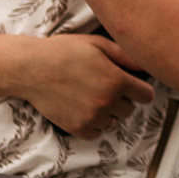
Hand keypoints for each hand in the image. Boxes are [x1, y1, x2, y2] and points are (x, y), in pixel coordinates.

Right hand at [22, 32, 153, 135]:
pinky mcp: (78, 128)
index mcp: (116, 80)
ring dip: (108, 113)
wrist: (31, 68)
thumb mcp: (98, 44)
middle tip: (104, 87)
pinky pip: (97, 133)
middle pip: (130, 110)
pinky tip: (82, 108)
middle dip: (122, 100)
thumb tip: (146, 65)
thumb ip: (126, 56)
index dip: (140, 89)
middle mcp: (107, 102)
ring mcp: (93, 117)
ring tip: (91, 97)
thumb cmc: (64, 52)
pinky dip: (93, 124)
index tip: (132, 86)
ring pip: (114, 123)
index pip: (146, 95)